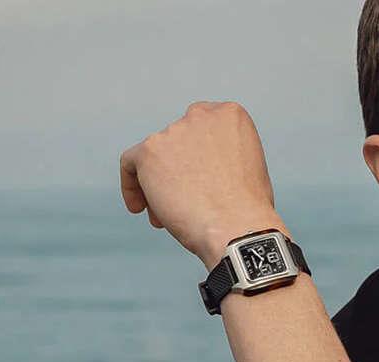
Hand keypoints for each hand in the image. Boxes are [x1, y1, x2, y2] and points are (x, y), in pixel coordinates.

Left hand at [118, 100, 283, 267]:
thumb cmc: (248, 211)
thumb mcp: (247, 168)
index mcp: (230, 115)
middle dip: (176, 172)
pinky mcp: (150, 151)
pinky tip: (140, 208)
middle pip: (176, 143)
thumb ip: (223, 156)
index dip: (196, 156)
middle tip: (182, 200)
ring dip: (158, 186)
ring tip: (167, 218)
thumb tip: (201, 168)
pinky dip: (132, 185)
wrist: (237, 228)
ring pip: (154, 159)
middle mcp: (201, 115)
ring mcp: (174, 131)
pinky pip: (130, 164)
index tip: (197, 179)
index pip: (201, 129)